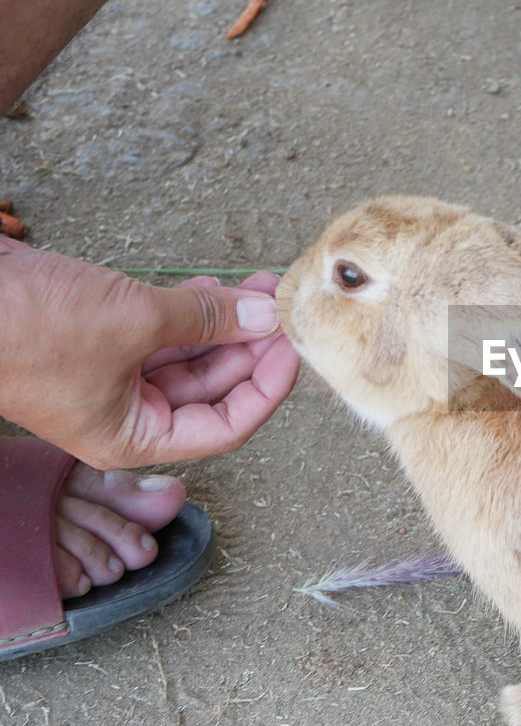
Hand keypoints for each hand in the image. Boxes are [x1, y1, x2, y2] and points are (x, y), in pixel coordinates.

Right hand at [0, 237, 300, 468]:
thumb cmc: (24, 325)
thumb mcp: (133, 320)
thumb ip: (205, 320)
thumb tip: (261, 317)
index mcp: (131, 437)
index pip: (225, 427)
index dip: (265, 389)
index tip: (289, 349)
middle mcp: (124, 413)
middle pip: (212, 387)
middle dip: (248, 344)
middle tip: (279, 309)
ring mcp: (111, 375)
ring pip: (189, 355)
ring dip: (226, 321)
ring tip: (259, 288)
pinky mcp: (100, 338)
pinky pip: (162, 331)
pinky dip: (193, 310)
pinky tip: (222, 287)